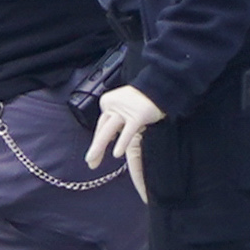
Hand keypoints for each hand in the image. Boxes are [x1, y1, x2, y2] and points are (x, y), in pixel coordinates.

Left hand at [86, 83, 165, 199]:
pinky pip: (128, 131)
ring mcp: (124, 110)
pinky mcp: (138, 115)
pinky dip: (122, 142)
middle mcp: (113, 106)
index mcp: (109, 104)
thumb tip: (110, 138)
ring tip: (94, 160)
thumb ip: (118, 123)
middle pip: (102, 129)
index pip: (102, 126)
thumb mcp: (126, 109)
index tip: (93, 156)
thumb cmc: (143, 100)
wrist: (159, 87)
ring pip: (109, 130)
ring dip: (100, 146)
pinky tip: (117, 154)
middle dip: (95, 147)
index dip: (97, 141)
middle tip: (90, 161)